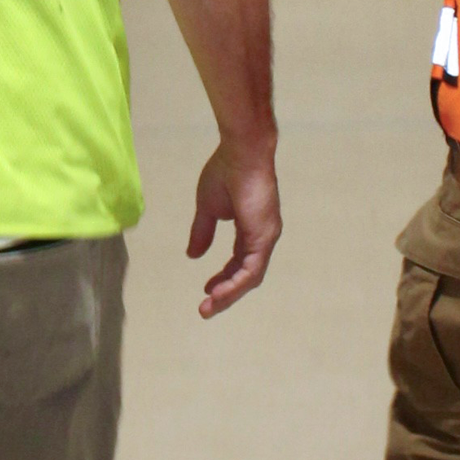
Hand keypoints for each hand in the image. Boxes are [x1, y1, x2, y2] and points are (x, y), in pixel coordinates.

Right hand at [187, 137, 280, 315]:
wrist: (241, 152)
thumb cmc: (226, 172)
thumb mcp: (208, 208)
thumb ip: (202, 232)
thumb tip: (193, 256)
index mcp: (253, 229)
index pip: (240, 261)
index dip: (224, 277)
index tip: (206, 289)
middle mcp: (264, 236)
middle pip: (247, 274)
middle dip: (226, 292)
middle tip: (206, 308)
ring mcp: (267, 237)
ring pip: (250, 277)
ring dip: (229, 294)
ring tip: (209, 307)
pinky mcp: (264, 237)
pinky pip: (251, 270)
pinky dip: (235, 284)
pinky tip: (218, 293)